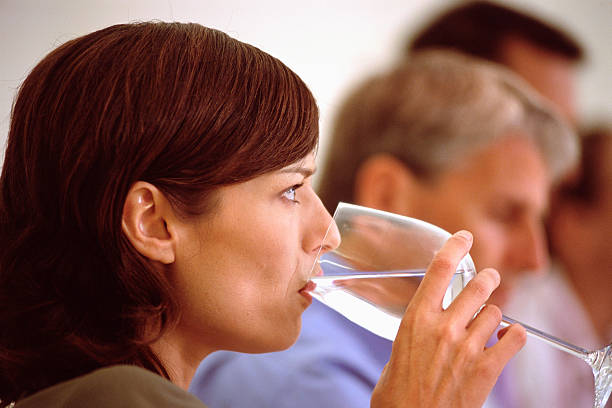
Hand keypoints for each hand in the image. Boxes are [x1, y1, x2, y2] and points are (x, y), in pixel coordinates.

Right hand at [370, 230, 525, 407]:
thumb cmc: (397, 393)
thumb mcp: (397, 351)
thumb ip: (417, 332)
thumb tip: (427, 326)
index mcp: (416, 319)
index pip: (440, 270)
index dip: (455, 247)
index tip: (464, 237)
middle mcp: (443, 328)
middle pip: (477, 287)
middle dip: (487, 279)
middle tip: (490, 278)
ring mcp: (467, 348)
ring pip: (495, 313)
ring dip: (494, 316)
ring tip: (489, 323)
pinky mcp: (486, 370)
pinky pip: (514, 340)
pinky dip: (515, 336)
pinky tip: (509, 339)